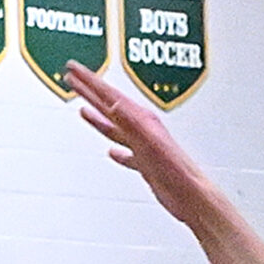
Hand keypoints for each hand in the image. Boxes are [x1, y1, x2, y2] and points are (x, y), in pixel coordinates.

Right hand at [65, 61, 208, 223]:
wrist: (191, 195)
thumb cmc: (176, 171)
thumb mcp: (149, 142)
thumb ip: (130, 121)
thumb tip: (114, 102)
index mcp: (140, 120)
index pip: (109, 95)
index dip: (90, 81)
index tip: (73, 68)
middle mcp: (141, 129)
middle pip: (109, 105)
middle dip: (89, 91)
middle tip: (72, 77)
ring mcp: (143, 146)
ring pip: (115, 127)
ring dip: (99, 117)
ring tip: (84, 109)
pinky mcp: (146, 164)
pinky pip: (126, 152)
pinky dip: (116, 151)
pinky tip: (112, 152)